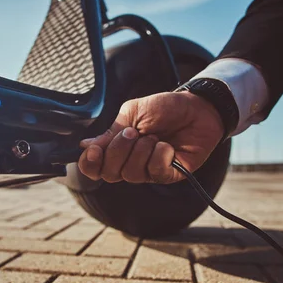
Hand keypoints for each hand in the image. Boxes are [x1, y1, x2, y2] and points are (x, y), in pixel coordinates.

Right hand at [78, 91, 224, 183]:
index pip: (94, 167)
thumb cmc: (165, 108)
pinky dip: (159, 156)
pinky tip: (167, 146)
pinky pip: (155, 173)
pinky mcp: (170, 174)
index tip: (94, 150)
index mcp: (117, 148)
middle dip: (119, 151)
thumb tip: (85, 145)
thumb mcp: (133, 112)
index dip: (89, 163)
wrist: (197, 107)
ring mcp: (149, 170)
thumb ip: (110, 131)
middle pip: (110, 174)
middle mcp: (131, 162)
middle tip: (134, 132)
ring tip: (155, 136)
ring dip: (142, 151)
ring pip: (132, 175)